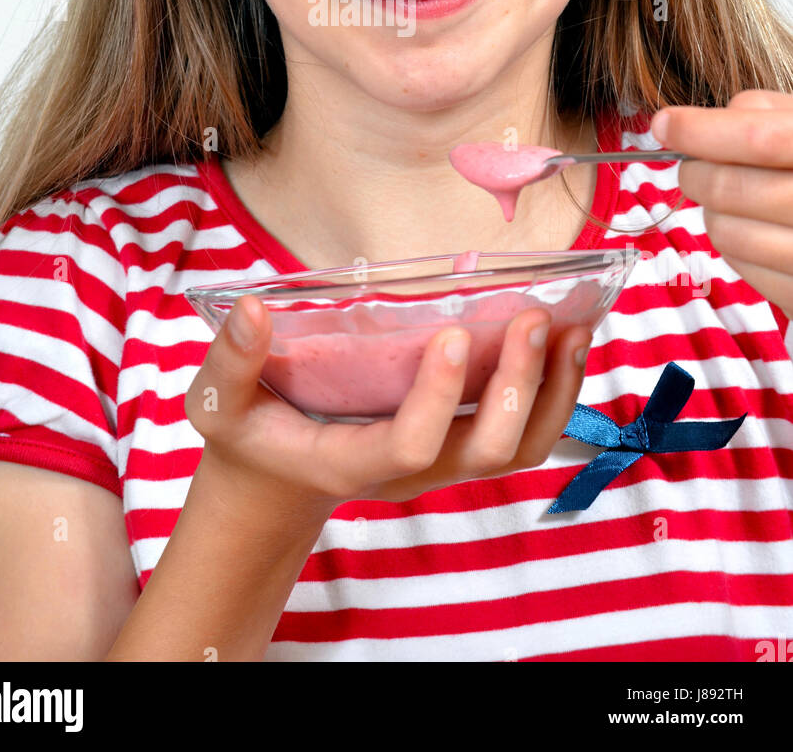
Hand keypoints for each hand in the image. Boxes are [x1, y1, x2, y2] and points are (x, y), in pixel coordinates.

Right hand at [185, 295, 592, 507]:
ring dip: (554, 393)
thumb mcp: (221, 403)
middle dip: (519, 388)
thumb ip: (233, 360)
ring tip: (573, 327)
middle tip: (535, 318)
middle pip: (485, 450)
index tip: (453, 332)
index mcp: (350, 460)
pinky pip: (521, 435)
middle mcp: (408, 472)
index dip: (439, 396)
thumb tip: (253, 310)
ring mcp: (438, 464)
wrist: (276, 483)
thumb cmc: (250, 436)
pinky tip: (564, 340)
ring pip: (518, 450)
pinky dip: (553, 393)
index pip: (409, 443)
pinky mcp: (456, 447)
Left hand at [650, 88, 792, 316]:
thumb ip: (764, 113)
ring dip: (712, 211)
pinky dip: (733, 245)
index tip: (664, 124)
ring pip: (725, 231)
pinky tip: (753, 228)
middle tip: (693, 168)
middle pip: (730, 188)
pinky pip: (741, 267)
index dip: (700, 130)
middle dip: (694, 174)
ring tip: (731, 200)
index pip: (760, 138)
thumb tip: (701, 123)